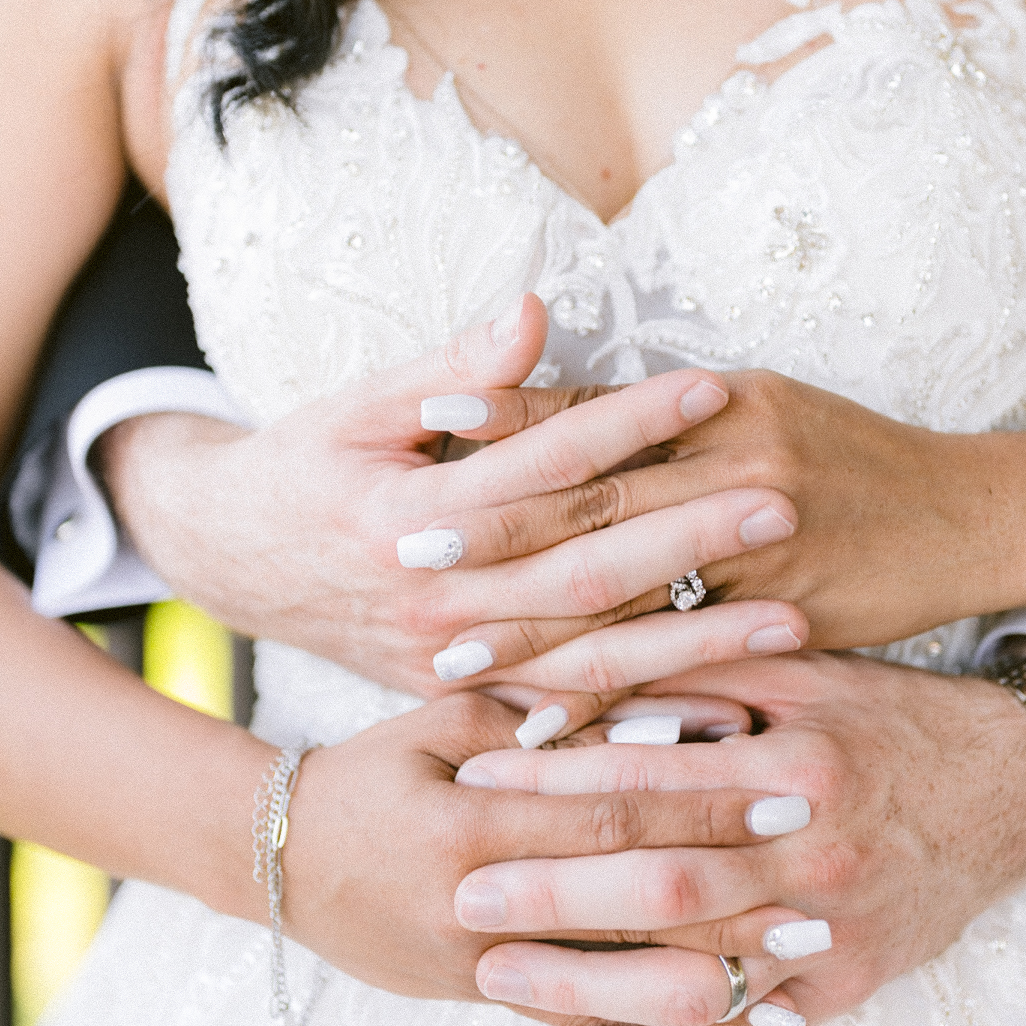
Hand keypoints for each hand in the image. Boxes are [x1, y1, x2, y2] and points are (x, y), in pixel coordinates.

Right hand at [99, 295, 807, 722]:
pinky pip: (568, 714)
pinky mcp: (463, 698)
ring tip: (795, 619)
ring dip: (694, 640)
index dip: (629, 420)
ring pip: (589, 655)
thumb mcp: (358, 403)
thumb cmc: (305, 466)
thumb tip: (536, 309)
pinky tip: (728, 712)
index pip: (543, 462)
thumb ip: (454, 366)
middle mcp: (434, 597)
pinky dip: (647, 716)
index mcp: (409, 511)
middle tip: (787, 501)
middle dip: (691, 538)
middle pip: (583, 568)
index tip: (715, 386)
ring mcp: (450, 660)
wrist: (230, 561)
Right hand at [279, 688, 805, 1025]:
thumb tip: (649, 706)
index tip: (787, 787)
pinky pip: (590, 1024)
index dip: (704, 803)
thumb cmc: (371, 776)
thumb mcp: (440, 723)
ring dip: (723, 968)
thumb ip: (537, 713)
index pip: (612, 816)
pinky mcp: (490, 1004)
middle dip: (737, 890)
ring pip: (624, 982)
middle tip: (827, 874)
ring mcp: (486, 971)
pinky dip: (667, 1025)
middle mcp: (482, 913)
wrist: (282, 866)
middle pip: (634, 905)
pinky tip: (736, 1016)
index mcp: (470, 831)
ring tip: (806, 953)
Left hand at [439, 370, 1025, 666]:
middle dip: (497, 531)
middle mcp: (742, 460)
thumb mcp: (766, 407)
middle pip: (597, 498)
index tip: (425, 428)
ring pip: (631, 591)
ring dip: (537, 626)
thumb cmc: (856, 458)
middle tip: (404, 558)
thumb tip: (562, 417)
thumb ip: (668, 417)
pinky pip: (681, 665)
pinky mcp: (792, 620)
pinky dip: (613, 695)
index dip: (510, 417)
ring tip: (454, 655)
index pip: (600, 406)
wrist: (975, 513)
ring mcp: (771, 545)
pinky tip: (552, 724)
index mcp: (727, 399)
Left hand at [447, 643, 1025, 1025]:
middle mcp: (817, 857)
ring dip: (587, 987)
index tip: (476, 781)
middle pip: (664, 890)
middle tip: (464, 893)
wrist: (1008, 788)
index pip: (655, 782)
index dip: (558, 785)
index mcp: (798, 767)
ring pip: (695, 981)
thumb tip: (571, 688)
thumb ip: (692, 678)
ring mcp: (834, 938)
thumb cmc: (883, 719)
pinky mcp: (845, 994)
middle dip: (554, 895)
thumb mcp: (799, 673)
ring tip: (495, 975)